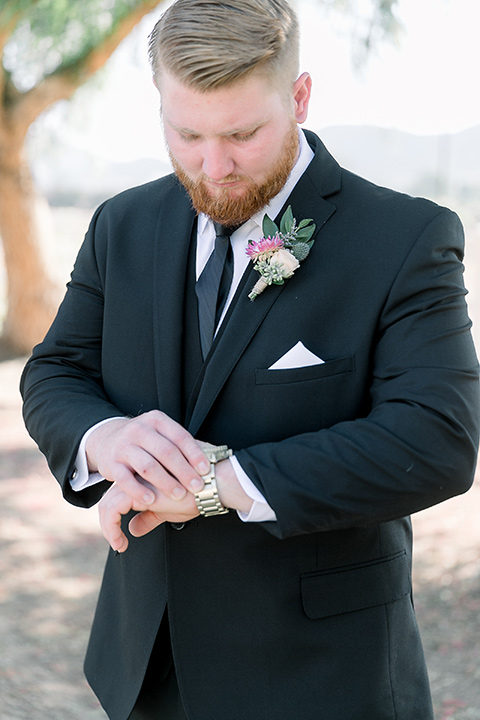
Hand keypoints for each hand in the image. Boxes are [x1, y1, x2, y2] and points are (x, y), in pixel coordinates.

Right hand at [85, 411, 209, 505]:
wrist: (107, 439)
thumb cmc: (143, 441)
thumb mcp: (160, 434)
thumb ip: (179, 444)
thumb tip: (212, 455)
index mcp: (156, 420)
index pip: (179, 436)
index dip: (194, 453)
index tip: (206, 469)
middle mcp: (139, 430)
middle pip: (166, 452)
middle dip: (184, 471)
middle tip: (198, 486)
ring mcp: (124, 446)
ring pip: (147, 466)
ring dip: (165, 482)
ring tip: (179, 495)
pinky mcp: (111, 463)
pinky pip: (125, 479)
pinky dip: (139, 491)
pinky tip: (151, 500)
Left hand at [99, 481, 198, 552]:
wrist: (211, 485)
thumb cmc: (197, 494)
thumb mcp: (168, 509)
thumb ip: (149, 516)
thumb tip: (133, 529)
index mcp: (143, 478)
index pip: (120, 495)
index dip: (115, 515)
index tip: (121, 536)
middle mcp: (137, 476)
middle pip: (109, 498)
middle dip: (108, 523)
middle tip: (117, 542)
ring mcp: (136, 481)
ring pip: (107, 504)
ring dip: (109, 529)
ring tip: (119, 545)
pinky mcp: (138, 490)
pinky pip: (113, 510)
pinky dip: (112, 529)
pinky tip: (121, 543)